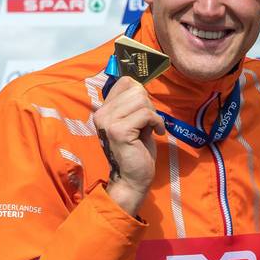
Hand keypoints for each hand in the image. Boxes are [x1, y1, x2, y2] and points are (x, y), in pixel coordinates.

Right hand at [95, 76, 164, 215]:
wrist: (133, 177)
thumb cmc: (137, 151)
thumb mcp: (135, 123)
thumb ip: (134, 106)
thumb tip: (142, 87)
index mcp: (104, 109)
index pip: (124, 82)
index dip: (141, 92)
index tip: (145, 110)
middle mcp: (102, 113)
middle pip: (136, 90)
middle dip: (150, 105)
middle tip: (150, 122)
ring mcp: (108, 122)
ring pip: (141, 100)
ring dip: (153, 114)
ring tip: (152, 128)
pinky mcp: (119, 131)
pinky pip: (146, 114)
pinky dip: (157, 122)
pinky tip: (157, 133)